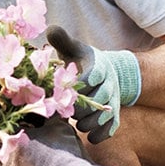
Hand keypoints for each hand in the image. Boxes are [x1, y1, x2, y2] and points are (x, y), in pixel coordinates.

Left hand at [45, 25, 140, 142]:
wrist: (108, 73)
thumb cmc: (83, 61)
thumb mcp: (74, 49)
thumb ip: (62, 40)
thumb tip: (50, 28)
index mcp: (99, 67)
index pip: (92, 77)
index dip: (79, 85)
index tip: (66, 89)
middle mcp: (109, 84)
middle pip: (98, 99)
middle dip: (79, 108)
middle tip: (67, 109)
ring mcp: (113, 101)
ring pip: (104, 116)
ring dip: (87, 123)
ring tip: (76, 123)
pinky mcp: (114, 115)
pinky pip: (111, 129)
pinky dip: (100, 135)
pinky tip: (89, 136)